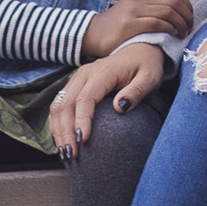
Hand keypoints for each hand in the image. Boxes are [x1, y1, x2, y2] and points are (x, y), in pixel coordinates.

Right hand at [48, 42, 167, 147]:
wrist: (138, 50)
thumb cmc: (145, 66)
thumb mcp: (149, 78)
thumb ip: (136, 92)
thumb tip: (120, 107)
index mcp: (102, 72)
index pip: (85, 99)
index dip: (81, 121)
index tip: (82, 140)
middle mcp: (84, 74)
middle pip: (66, 105)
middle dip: (65, 132)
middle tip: (70, 155)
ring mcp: (76, 79)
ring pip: (58, 106)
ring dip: (58, 131)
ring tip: (64, 153)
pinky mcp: (74, 86)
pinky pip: (59, 106)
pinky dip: (58, 125)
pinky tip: (62, 141)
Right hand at [79, 0, 196, 57]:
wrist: (94, 33)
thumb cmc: (119, 23)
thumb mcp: (136, 5)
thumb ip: (153, 0)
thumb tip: (177, 2)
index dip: (188, 6)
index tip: (190, 19)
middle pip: (174, 1)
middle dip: (187, 15)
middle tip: (189, 28)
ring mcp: (134, 8)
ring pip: (168, 11)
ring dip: (180, 24)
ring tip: (183, 33)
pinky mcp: (130, 23)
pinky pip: (158, 23)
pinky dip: (170, 29)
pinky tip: (173, 35)